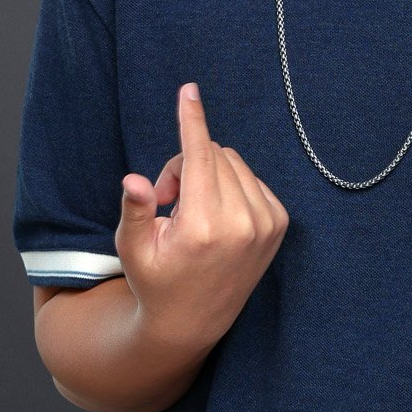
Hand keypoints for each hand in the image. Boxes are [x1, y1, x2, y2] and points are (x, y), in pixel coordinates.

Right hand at [115, 82, 289, 347]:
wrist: (193, 321)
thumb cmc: (155, 280)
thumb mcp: (133, 248)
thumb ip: (135, 209)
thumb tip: (134, 180)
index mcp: (204, 226)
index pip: (199, 155)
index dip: (191, 120)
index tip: (189, 90)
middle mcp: (242, 223)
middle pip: (213, 153)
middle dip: (184, 163)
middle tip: (166, 199)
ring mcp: (266, 223)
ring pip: (232, 162)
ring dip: (207, 173)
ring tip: (190, 212)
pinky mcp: (279, 224)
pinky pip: (251, 178)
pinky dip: (230, 184)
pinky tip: (216, 216)